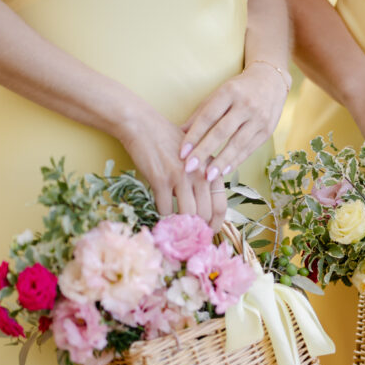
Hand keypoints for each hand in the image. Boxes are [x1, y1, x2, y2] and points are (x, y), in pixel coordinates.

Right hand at [117, 107, 225, 227]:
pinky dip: (163, 216)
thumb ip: (202, 180)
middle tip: (190, 237)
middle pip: (206, 214)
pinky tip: (161, 214)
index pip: (221, 206)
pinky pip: (166, 209)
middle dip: (198, 230)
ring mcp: (181, 177)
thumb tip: (203, 213)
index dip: (216, 224)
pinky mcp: (161, 179)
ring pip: (187, 214)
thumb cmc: (169, 143)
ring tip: (176, 230)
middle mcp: (200, 174)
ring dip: (181, 226)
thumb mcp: (196, 158)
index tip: (208, 233)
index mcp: (211, 169)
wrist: (144, 126)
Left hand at [178, 62, 288, 182]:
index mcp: (229, 92)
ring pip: (237, 144)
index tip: (182, 153)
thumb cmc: (238, 89)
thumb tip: (179, 132)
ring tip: (207, 177)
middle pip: (222, 132)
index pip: (208, 116)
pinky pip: (249, 149)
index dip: (194, 135)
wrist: (271, 81)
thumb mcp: (219, 94)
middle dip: (204, 151)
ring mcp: (259, 118)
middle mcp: (246, 105)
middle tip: (189, 168)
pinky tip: (224, 172)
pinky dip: (235, 161)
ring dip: (221, 162)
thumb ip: (200, 113)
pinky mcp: (267, 131)